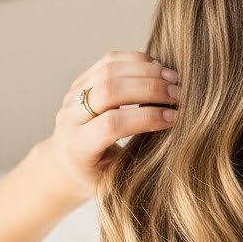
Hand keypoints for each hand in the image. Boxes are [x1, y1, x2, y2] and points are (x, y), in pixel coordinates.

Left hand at [45, 50, 181, 200]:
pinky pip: (108, 61)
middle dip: (149, 89)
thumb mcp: (114, 181)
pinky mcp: (81, 81)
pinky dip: (136, 60)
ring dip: (145, 70)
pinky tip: (157, 67)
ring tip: (172, 78)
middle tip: (177, 94)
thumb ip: (136, 161)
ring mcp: (73, 95)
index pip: (112, 125)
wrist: (65, 163)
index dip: (145, 117)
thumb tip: (175, 140)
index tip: (172, 118)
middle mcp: (70, 118)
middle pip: (109, 91)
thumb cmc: (97, 177)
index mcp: (77, 147)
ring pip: (109, 70)